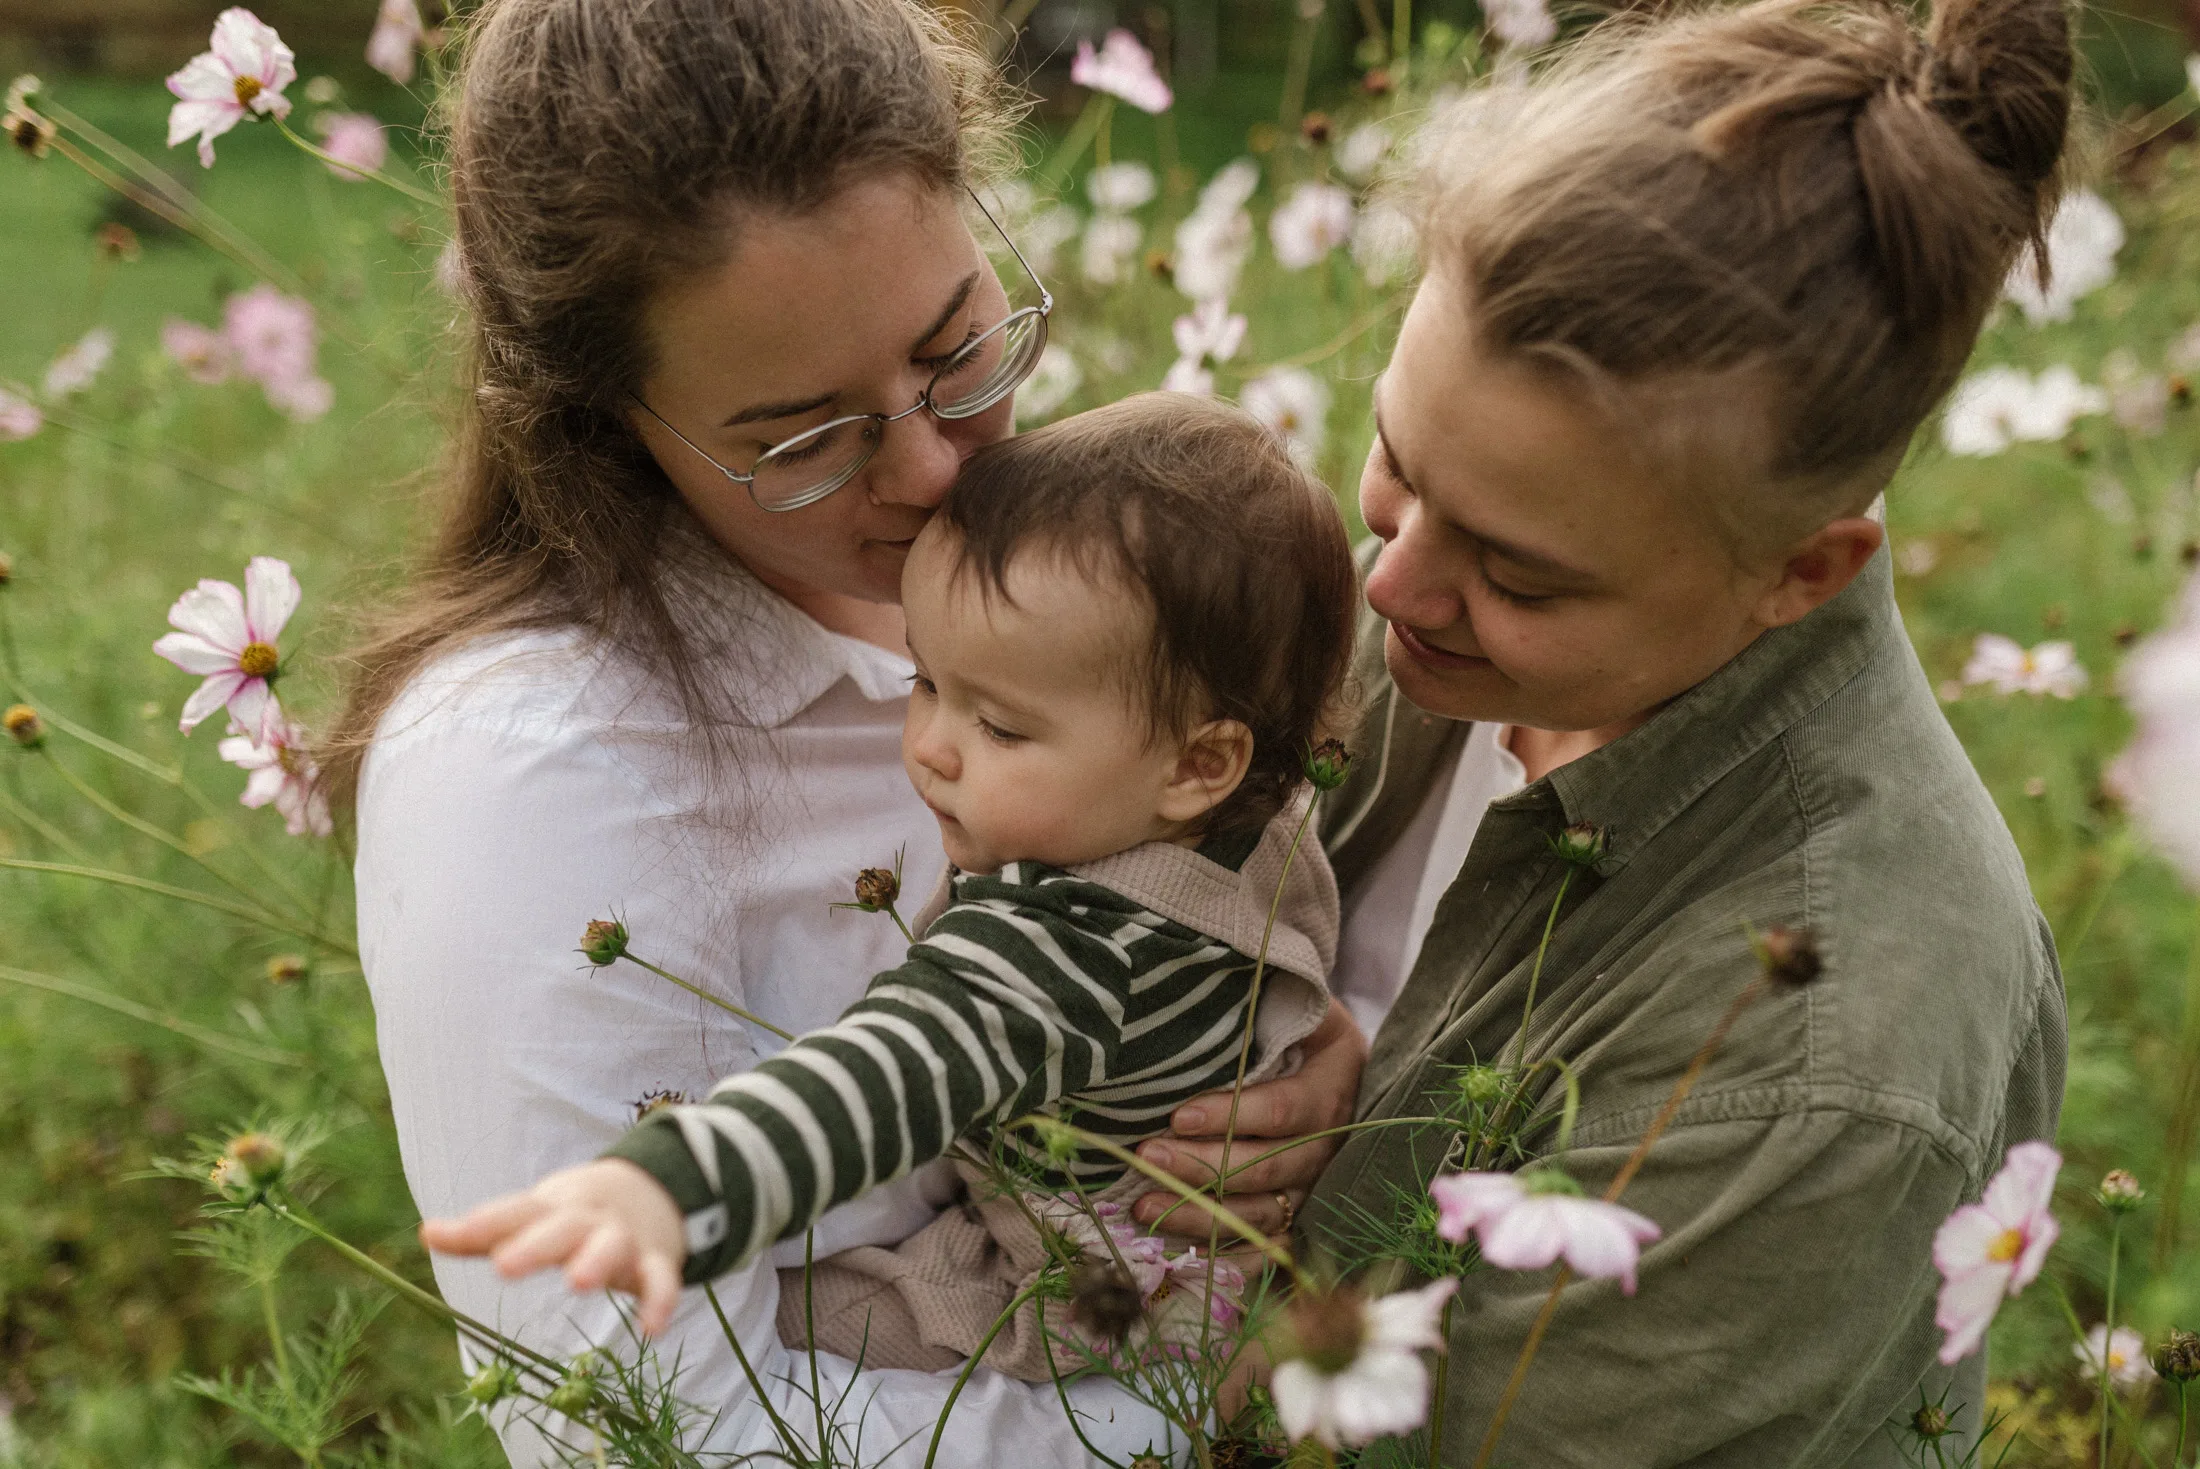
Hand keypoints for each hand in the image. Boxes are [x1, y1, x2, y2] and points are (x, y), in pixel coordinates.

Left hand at [420, 1158, 687, 1336]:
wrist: (654, 1190)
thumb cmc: (574, 1215)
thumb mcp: (533, 1216)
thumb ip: (484, 1231)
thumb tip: (426, 1234)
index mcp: (551, 1209)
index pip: (513, 1213)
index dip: (481, 1224)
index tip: (441, 1235)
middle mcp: (585, 1220)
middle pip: (560, 1227)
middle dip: (535, 1245)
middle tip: (504, 1265)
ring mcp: (623, 1238)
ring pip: (611, 1245)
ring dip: (596, 1259)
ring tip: (579, 1282)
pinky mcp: (656, 1261)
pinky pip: (661, 1280)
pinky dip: (659, 1300)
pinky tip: (650, 1329)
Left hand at [1131, 1000, 1366, 1243]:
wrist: (1333, 1055)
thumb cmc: (1294, 1019)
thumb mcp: (1290, 997)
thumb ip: (1257, 1004)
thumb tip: (1188, 1002)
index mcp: (1337, 1080)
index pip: (1286, 1110)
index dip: (1233, 1116)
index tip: (1177, 1116)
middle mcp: (1338, 1141)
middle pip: (1272, 1168)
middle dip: (1204, 1167)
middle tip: (1144, 1159)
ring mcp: (1324, 1185)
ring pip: (1266, 1214)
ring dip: (1203, 1216)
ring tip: (1144, 1208)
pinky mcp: (1308, 1216)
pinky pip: (1273, 1250)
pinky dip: (1231, 1257)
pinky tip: (1182, 1254)